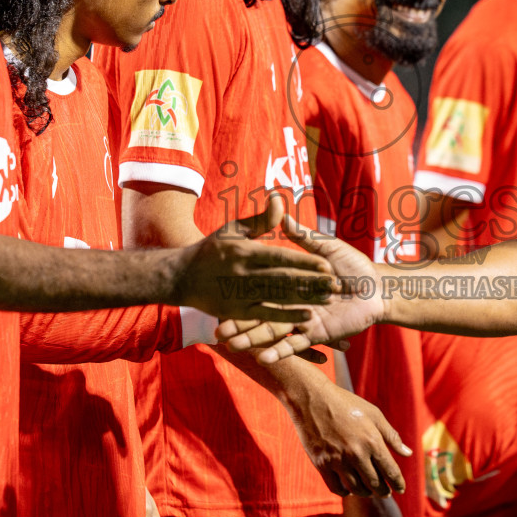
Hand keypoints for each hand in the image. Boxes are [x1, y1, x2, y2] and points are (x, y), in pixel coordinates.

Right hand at [176, 195, 334, 325]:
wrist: (180, 276)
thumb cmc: (210, 250)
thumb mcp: (233, 229)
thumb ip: (260, 219)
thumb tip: (280, 198)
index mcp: (245, 252)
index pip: (281, 257)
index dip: (305, 262)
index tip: (327, 265)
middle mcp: (243, 274)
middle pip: (284, 280)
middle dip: (311, 283)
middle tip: (336, 285)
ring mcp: (240, 295)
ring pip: (278, 298)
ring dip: (304, 300)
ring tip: (327, 299)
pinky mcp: (237, 313)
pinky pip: (265, 317)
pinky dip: (286, 318)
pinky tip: (306, 318)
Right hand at [216, 216, 384, 362]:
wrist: (380, 288)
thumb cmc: (355, 265)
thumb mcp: (326, 247)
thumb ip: (302, 235)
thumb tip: (281, 206)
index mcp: (291, 281)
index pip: (261, 285)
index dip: (240, 287)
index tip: (217, 290)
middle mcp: (293, 302)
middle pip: (260, 311)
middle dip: (238, 321)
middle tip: (214, 327)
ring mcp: (303, 319)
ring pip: (272, 330)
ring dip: (252, 339)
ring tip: (229, 345)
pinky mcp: (317, 333)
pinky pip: (296, 346)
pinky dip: (281, 352)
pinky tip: (262, 359)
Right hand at [285, 377, 410, 496]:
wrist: (312, 398)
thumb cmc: (346, 404)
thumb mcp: (373, 414)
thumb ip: (391, 436)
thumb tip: (408, 454)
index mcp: (372, 441)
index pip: (390, 471)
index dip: (398, 483)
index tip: (401, 489)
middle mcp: (356, 453)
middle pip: (374, 484)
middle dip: (383, 491)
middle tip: (385, 493)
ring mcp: (337, 460)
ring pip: (356, 489)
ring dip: (365, 493)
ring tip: (369, 491)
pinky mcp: (321, 464)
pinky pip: (336, 487)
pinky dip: (345, 492)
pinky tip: (349, 489)